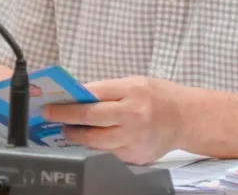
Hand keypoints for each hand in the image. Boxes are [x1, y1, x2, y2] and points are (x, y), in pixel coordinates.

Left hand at [43, 77, 183, 164]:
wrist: (185, 117)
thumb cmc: (158, 96)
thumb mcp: (133, 83)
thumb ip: (106, 90)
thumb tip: (76, 96)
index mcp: (132, 91)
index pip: (92, 96)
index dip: (69, 102)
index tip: (52, 104)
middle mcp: (134, 115)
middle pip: (91, 119)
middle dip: (66, 119)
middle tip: (51, 117)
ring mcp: (135, 138)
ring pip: (96, 142)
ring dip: (78, 137)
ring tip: (69, 131)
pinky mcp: (137, 156)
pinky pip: (109, 153)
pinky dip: (97, 148)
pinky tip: (90, 141)